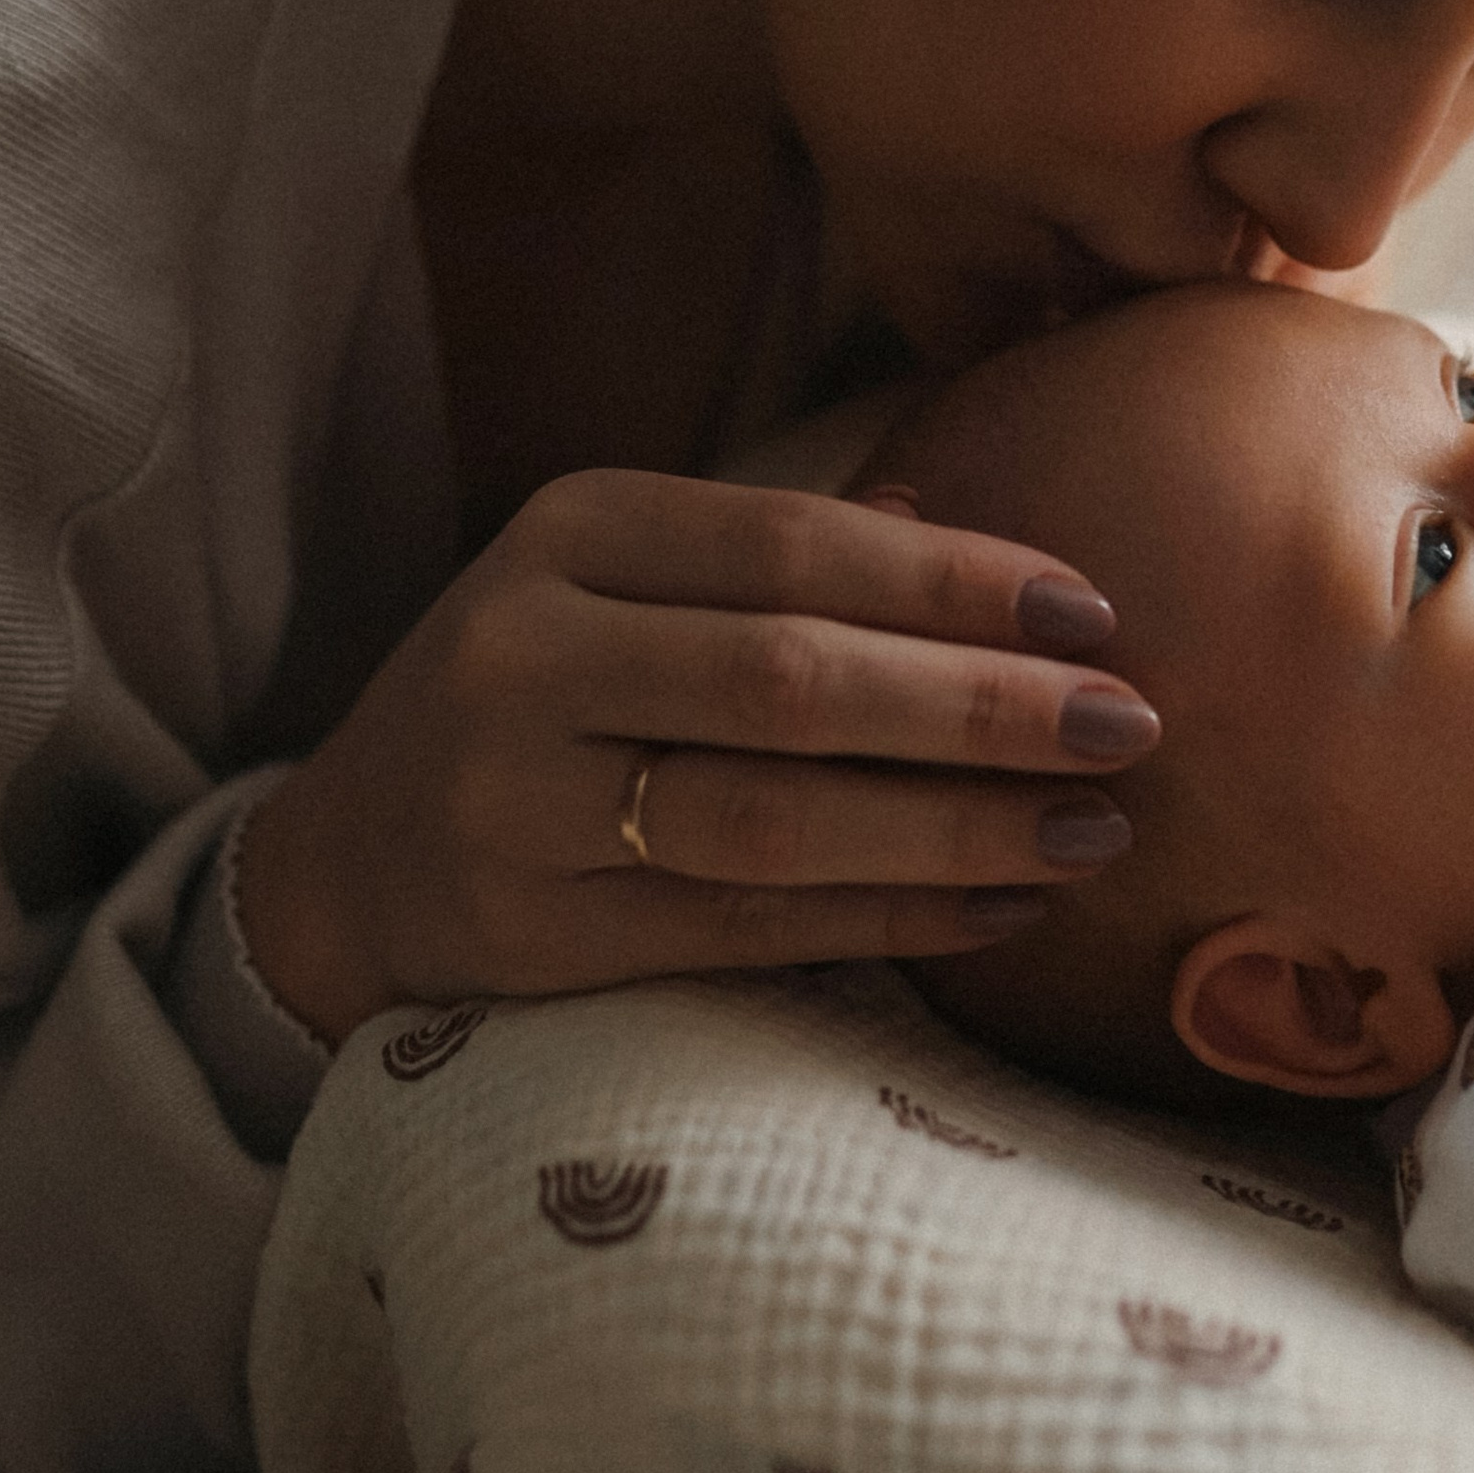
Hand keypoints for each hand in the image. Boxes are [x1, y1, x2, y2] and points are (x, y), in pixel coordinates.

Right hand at [236, 469, 1157, 1045]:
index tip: (1095, 607)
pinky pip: (747, 929)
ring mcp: (517, 805)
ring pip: (774, 818)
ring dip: (955, 828)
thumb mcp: (625, 584)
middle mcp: (526, 658)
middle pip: (792, 681)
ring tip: (1091, 832)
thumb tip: (981, 540)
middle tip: (1126, 723)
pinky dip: (889, 919)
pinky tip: (1001, 911)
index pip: (790, 545)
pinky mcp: (534, 937)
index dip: (954, 580)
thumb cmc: (547, 694)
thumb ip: (782, 559)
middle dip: (981, 706)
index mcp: (565, 535)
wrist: (347, 858)